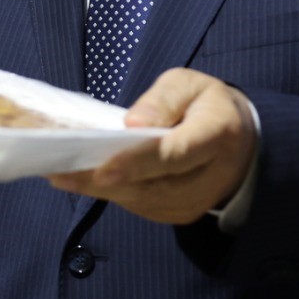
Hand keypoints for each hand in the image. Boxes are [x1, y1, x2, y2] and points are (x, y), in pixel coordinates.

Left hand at [48, 68, 257, 224]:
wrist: (239, 143)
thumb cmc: (205, 106)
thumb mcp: (189, 85)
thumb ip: (162, 100)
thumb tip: (132, 125)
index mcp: (218, 134)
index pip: (175, 153)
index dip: (139, 162)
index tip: (104, 167)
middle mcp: (211, 176)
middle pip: (152, 184)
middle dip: (102, 179)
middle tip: (59, 171)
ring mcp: (196, 201)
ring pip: (142, 200)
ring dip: (98, 189)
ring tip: (60, 174)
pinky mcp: (181, 213)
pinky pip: (140, 206)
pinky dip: (110, 193)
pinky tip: (80, 180)